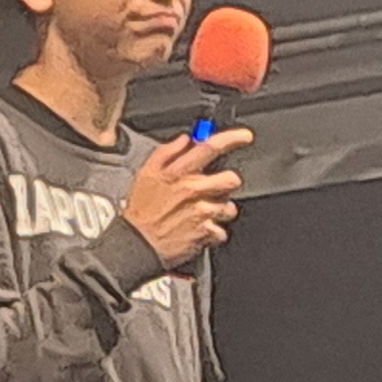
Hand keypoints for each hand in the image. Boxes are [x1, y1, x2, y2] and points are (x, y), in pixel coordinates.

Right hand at [120, 127, 247, 268]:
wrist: (137, 244)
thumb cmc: (141, 211)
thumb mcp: (146, 173)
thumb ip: (167, 152)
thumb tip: (185, 140)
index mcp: (179, 172)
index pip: (210, 147)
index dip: (233, 138)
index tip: (245, 137)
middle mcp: (194, 190)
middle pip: (231, 179)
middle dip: (227, 184)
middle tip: (214, 190)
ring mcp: (202, 212)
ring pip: (229, 207)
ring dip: (220, 211)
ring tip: (202, 214)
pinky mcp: (206, 233)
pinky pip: (222, 231)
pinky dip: (213, 232)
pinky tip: (199, 230)